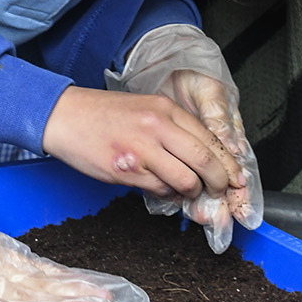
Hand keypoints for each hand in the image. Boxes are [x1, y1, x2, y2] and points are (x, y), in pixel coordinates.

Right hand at [41, 84, 241, 199]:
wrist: (64, 117)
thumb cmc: (102, 115)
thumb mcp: (145, 109)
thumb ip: (173, 129)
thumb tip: (202, 159)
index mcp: (165, 108)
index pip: (211, 139)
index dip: (229, 164)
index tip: (237, 178)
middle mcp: (157, 126)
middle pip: (206, 162)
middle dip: (219, 183)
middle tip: (219, 192)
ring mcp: (142, 149)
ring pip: (186, 181)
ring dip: (190, 192)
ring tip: (184, 190)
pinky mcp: (126, 170)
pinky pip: (159, 190)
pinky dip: (165, 193)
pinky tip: (157, 185)